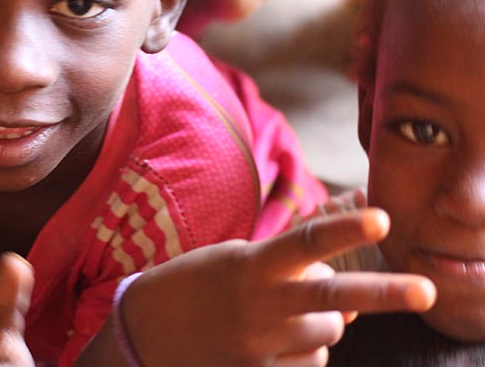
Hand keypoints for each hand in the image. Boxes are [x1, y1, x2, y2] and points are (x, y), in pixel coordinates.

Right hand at [121, 208, 434, 366]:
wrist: (145, 332)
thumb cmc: (197, 284)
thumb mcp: (236, 258)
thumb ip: (290, 259)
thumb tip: (347, 261)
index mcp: (251, 265)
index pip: (305, 242)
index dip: (344, 230)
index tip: (381, 219)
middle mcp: (259, 304)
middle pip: (334, 298)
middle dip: (383, 294)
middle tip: (426, 291)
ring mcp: (260, 345)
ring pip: (329, 333)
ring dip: (320, 322)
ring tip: (278, 314)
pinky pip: (314, 361)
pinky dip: (306, 349)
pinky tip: (272, 340)